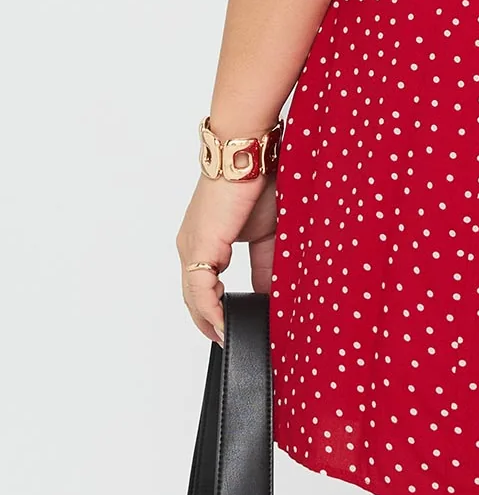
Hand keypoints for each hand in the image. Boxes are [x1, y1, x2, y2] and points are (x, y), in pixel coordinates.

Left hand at [176, 169, 277, 345]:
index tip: (237, 325)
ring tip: (230, 339)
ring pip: (194, 297)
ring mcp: (191, 247)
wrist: (250, 154)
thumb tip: (271, 294)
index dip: (220, 308)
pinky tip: (225, 326)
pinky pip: (200, 291)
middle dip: (211, 322)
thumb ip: (266, 266)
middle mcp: (192, 245)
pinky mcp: (198, 247)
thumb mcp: (267, 234)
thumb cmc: (261, 181)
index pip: (207, 284)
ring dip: (210, 321)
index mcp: (206, 240)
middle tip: (231, 340)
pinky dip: (211, 312)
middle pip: (195, 296)